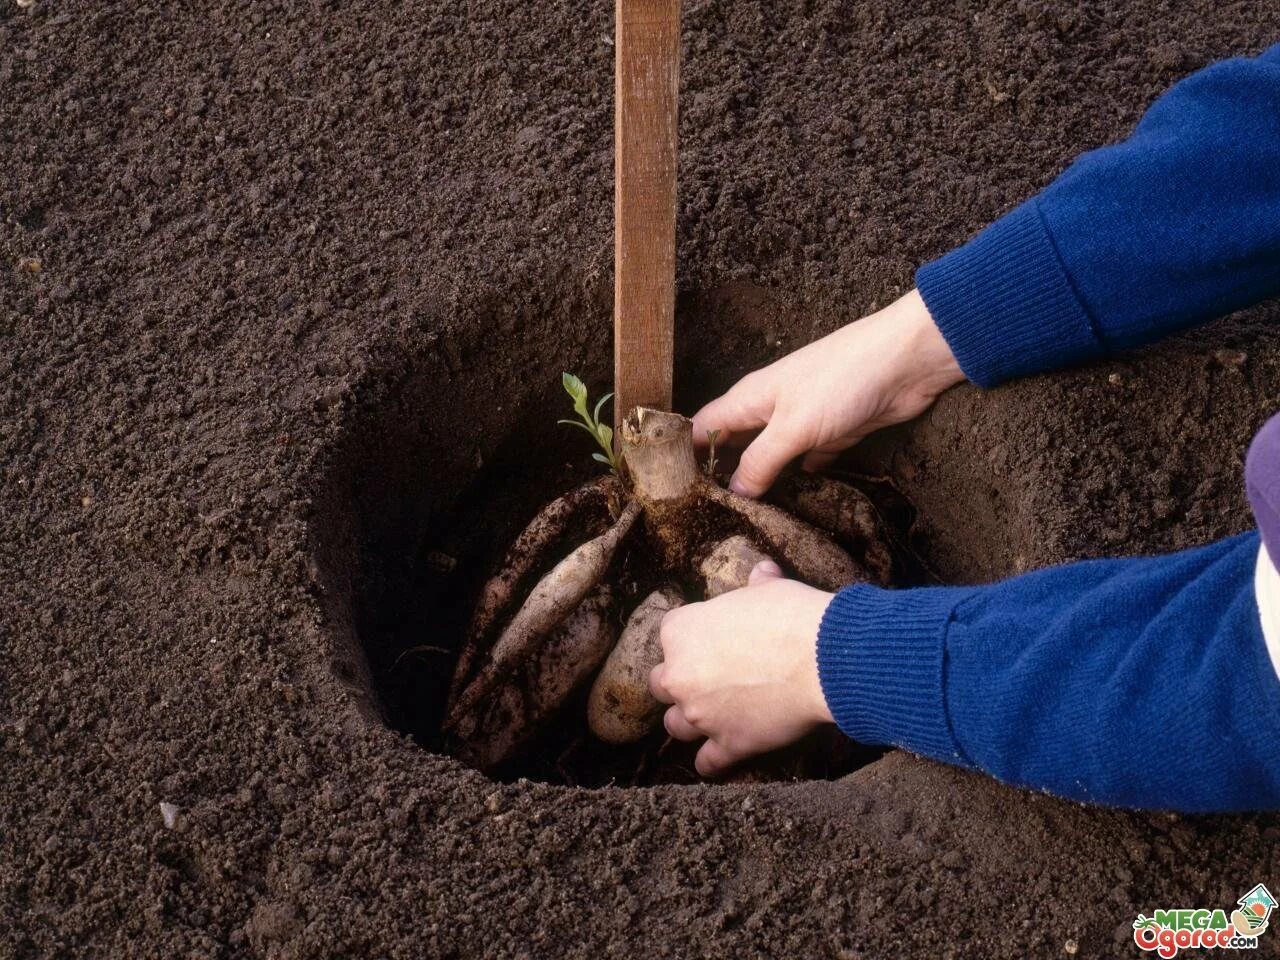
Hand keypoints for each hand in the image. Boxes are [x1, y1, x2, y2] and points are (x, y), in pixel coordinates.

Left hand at [648, 561, 834, 776]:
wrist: (822, 658)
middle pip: (662, 683)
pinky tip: (714, 761)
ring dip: (688, 722)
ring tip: (705, 717)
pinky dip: (710, 763)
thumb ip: (757, 584)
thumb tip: (763, 571)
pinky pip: (707, 762)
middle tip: (704, 679)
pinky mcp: (728, 743)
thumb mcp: (769, 589)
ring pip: (675, 725)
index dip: (691, 638)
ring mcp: (701, 713)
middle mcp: (681, 674)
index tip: (710, 641)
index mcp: (681, 630)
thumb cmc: (792, 615)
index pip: (670, 633)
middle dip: (680, 682)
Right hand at [692, 288, 962, 496]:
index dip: (679, 455)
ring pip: (768, 456)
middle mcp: (768, 409)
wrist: (906, 363)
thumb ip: (760, 461)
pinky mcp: (831, 433)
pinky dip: (797, 481)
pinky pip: (804, 461)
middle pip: (731, 445)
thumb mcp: (792, 426)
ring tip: (739, 519)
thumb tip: (733, 493)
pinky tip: (791, 506)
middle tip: (701, 516)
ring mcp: (800, 421)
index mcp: (748, 399)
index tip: (665, 491)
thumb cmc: (842, 382)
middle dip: (716, 475)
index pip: (700, 428)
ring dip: (758, 482)